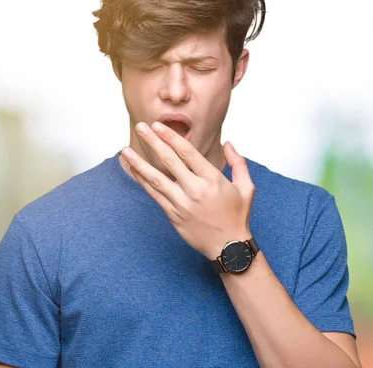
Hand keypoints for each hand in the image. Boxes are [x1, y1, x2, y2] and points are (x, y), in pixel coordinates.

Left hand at [120, 121, 254, 259]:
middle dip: (153, 142)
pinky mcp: (174, 215)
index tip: (158, 126)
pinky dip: (143, 182)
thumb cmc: (237, 216)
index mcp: (213, 180)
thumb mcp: (246, 188)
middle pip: (169, 161)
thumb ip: (238, 163)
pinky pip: (155, 195)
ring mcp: (182, 203)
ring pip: (156, 178)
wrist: (229, 247)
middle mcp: (195, 190)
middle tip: (141, 127)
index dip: (171, 137)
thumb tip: (228, 143)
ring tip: (126, 150)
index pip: (188, 153)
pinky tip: (135, 171)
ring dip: (139, 163)